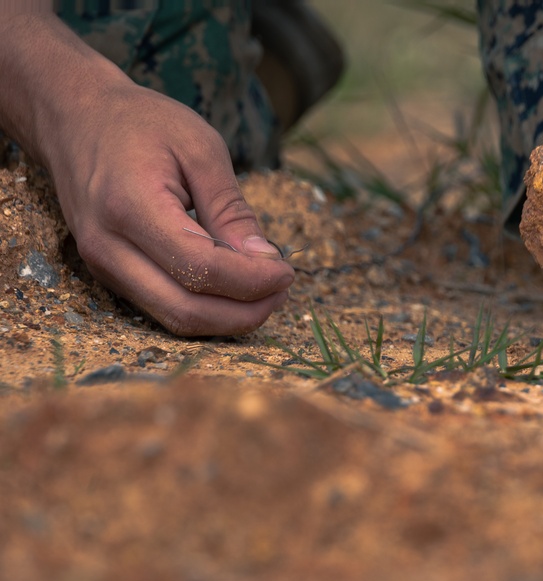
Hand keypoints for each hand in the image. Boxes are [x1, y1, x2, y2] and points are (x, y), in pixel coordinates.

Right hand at [0, 14, 292, 336]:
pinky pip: (163, 307)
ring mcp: (103, 266)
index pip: (201, 269)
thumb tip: (264, 262)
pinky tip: (237, 288)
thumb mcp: (200, 148)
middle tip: (283, 287)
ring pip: (174, 319)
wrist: (74, 117)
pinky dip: (206, 308)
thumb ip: (231, 209)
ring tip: (267, 291)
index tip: (287, 270)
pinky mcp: (109, 274)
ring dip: (228, 318)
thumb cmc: (140, 123)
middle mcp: (108, 247)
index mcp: (130, 207)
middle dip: (246, 311)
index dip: (252, 281)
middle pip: (186, 309)